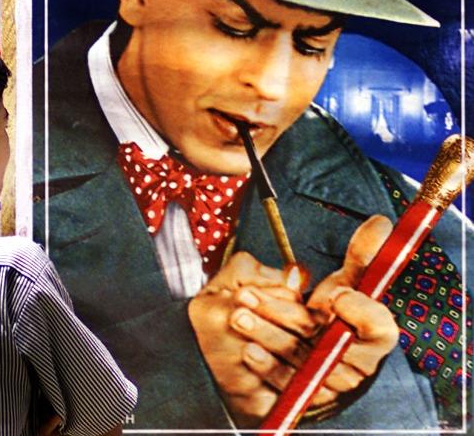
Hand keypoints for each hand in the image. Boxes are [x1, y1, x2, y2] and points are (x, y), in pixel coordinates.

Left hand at [189, 216, 398, 425]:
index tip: (336, 292)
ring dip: (266, 335)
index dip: (362, 312)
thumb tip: (381, 223)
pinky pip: (287, 385)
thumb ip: (362, 256)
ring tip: (238, 314)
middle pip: (327, 343)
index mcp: (371, 334)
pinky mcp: (305, 396)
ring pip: (301, 359)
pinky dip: (266, 365)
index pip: (381, 328)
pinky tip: (248, 348)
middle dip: (286, 316)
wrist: (307, 351)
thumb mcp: (347, 283)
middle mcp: (354, 362)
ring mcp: (329, 383)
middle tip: (249, 295)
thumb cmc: (331, 315)